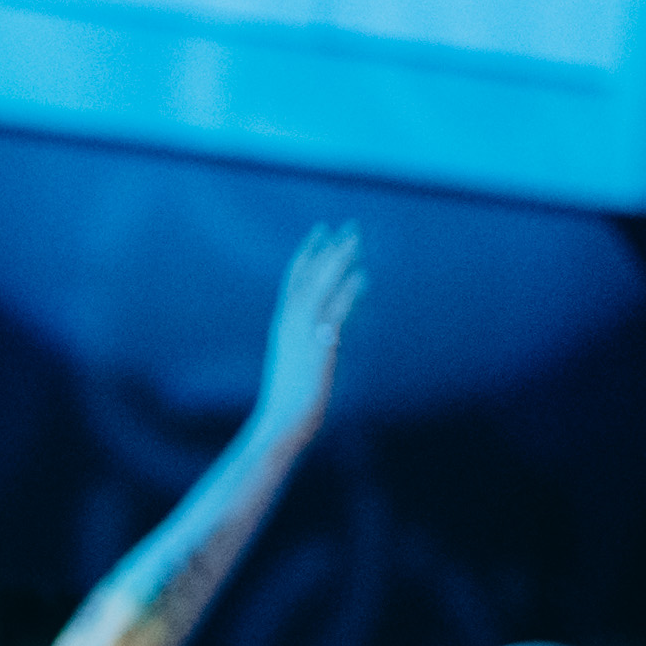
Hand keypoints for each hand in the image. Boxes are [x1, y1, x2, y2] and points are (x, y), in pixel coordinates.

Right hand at [258, 220, 362, 431]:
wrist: (283, 420)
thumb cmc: (290, 399)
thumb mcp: (299, 363)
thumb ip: (311, 342)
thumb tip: (328, 333)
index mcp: (283, 324)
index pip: (294, 279)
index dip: (308, 253)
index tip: (321, 231)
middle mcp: (289, 322)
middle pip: (308, 275)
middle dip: (328, 249)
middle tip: (347, 225)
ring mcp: (301, 333)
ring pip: (320, 288)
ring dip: (338, 262)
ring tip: (357, 239)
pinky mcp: (317, 346)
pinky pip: (334, 313)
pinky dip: (348, 292)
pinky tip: (362, 276)